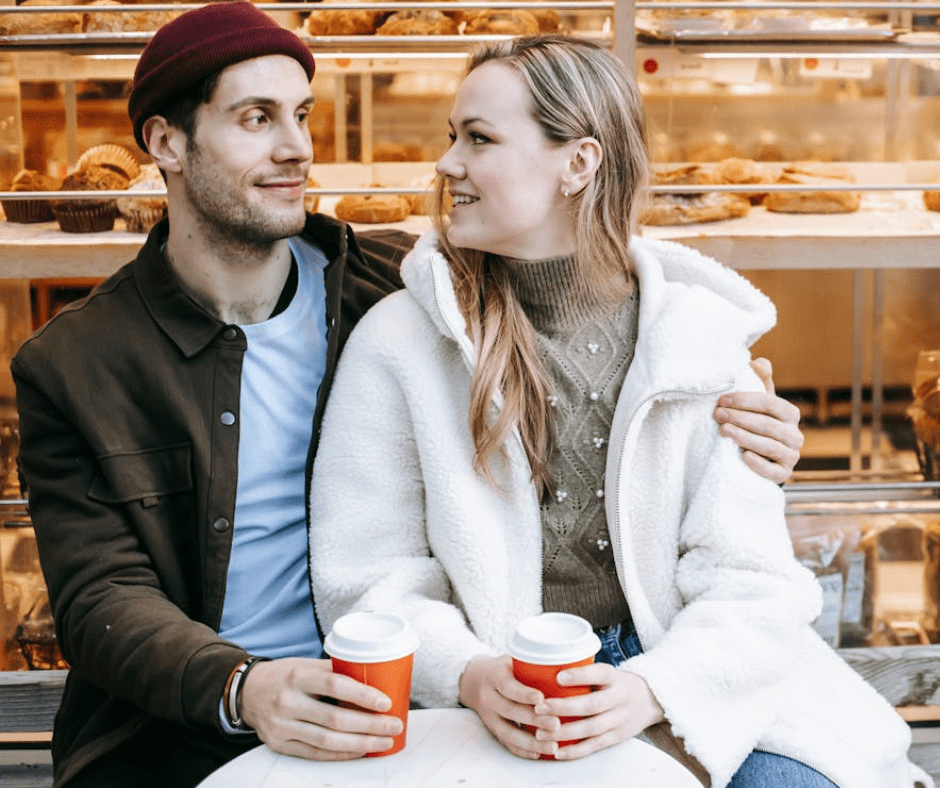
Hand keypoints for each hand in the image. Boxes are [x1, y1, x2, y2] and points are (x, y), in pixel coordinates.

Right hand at [239, 657, 402, 759]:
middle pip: (335, 718)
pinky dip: (341, 754)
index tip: (386, 702)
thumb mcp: (305, 664)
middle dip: (370, 725)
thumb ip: (334, 671)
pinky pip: (315, 753)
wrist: (246, 692)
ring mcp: (281, 726)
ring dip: (361, 743)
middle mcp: (287, 702)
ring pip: (327, 741)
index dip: (362, 695)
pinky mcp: (279, 744)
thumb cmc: (284, 675)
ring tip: (383, 742)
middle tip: (394, 725)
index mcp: (297, 676)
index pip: (335, 685)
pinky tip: (360, 751)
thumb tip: (372, 677)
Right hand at [458, 654, 560, 759]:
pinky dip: (522, 750)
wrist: (474, 679)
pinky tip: (539, 753)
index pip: (507, 685)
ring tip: (553, 746)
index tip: (541, 698)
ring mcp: (488, 715)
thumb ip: (532, 663)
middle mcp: (488, 696)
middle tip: (556, 724)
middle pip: (510, 711)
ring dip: (531, 742)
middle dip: (534, 720)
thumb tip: (569, 664)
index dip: (524, 693)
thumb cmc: (503, 668)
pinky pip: (506, 743)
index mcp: (494, 675)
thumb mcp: (512, 659)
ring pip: (507, 732)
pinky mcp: (492, 729)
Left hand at [532, 664, 664, 759]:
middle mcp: (619, 698)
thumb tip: (544, 668)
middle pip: (592, 705)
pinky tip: (557, 751)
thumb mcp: (607, 671)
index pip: (599, 674)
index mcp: (614, 677)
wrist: (649, 701)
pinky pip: (594, 746)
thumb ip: (583, 671)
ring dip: (564, 732)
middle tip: (539, 707)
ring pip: (591, 728)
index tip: (558, 676)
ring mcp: (619, 720)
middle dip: (563, 707)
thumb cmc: (617, 683)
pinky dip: (575, 751)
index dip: (579, 676)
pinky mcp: (616, 737)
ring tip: (541, 732)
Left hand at [713, 357, 803, 483]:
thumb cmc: (756, 422)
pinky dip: (759, 464)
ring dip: (744, 437)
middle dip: (740, 418)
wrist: (760, 456)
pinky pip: (773, 472)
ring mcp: (791, 456)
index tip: (722, 400)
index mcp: (790, 414)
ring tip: (723, 431)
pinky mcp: (783, 474)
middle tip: (717, 415)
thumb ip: (760, 381)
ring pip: (769, 446)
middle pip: (768, 425)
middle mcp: (795, 435)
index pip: (770, 403)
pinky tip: (743, 456)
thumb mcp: (758, 402)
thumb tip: (758, 362)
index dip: (745, 401)